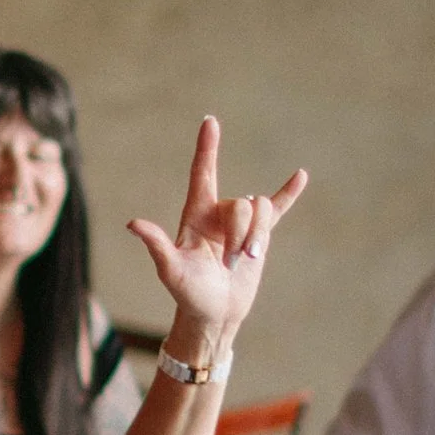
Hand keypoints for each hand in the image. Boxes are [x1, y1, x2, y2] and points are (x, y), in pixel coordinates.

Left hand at [126, 118, 307, 346]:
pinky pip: (276, 208)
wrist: (215, 313)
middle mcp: (218, 213)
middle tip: (229, 262)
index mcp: (196, 214)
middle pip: (241, 204)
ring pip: (261, 209)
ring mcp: (240, 223)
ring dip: (257, 236)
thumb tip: (133, 224)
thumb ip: (156, 244)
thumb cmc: (188, 293)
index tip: (210, 121)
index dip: (206, 147)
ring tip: (246, 260)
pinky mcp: (260, 235)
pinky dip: (288, 193)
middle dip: (241, 234)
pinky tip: (301, 176)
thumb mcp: (171, 270)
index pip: (202, 173)